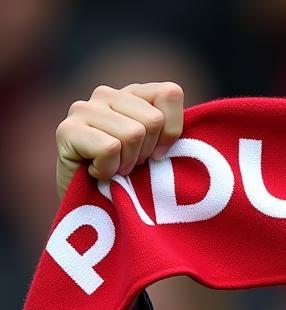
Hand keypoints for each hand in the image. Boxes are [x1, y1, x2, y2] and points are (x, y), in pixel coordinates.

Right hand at [55, 82, 184, 202]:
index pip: (169, 93)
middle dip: (148, 153)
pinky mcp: (66, 130)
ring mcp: (83, 109)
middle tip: (132, 166)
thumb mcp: (163, 156)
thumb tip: (192, 116)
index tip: (159, 154)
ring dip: (128, 164)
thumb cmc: (136, 184)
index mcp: (134, 95)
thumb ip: (175, 132)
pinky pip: (109, 148)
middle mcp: (106, 94)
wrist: (96, 213)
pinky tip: (98, 173)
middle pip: (153, 119)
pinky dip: (109, 170)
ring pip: (132, 134)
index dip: (172, 132)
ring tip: (116, 170)